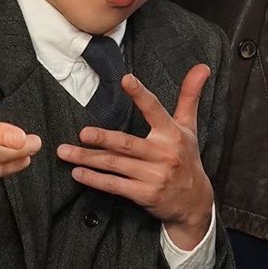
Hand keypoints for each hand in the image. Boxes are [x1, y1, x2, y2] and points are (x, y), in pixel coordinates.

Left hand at [56, 65, 213, 249]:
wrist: (194, 201)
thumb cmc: (187, 158)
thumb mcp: (190, 127)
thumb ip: (190, 96)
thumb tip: (202, 66)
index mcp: (172, 134)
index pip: (155, 110)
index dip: (141, 95)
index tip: (126, 79)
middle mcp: (163, 154)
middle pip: (127, 144)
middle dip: (103, 138)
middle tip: (82, 132)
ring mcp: (153, 176)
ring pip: (116, 165)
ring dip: (88, 159)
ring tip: (65, 152)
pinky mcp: (144, 194)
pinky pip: (115, 185)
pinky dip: (95, 180)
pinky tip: (78, 173)